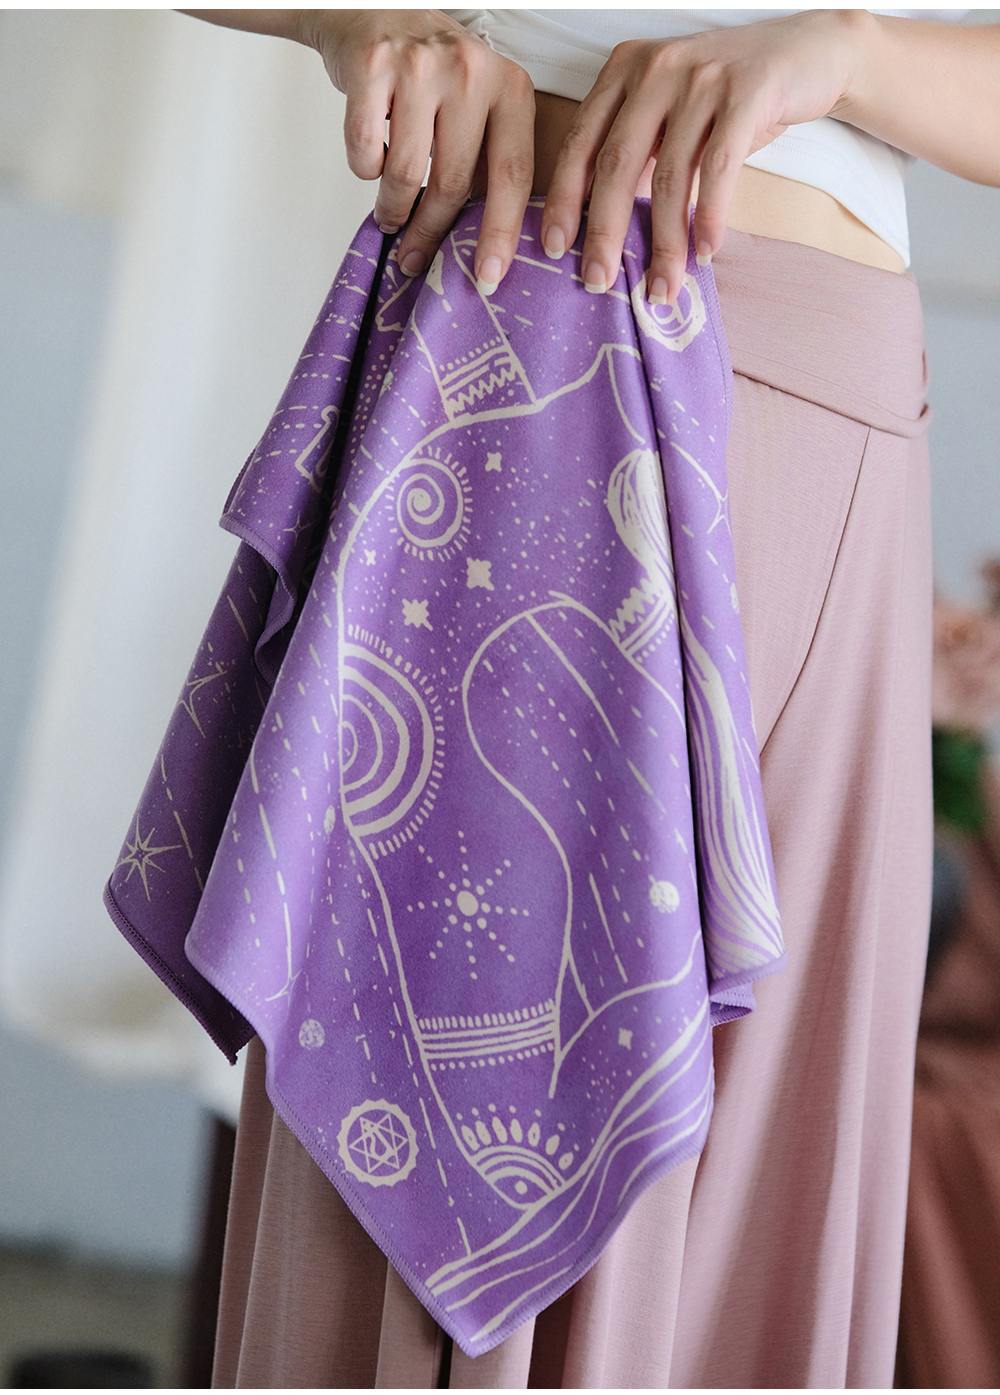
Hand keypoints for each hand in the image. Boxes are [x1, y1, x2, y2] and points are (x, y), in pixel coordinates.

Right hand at [304, 9, 534, 290]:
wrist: (373, 9)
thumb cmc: (432, 75)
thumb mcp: (480, 103)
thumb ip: (490, 159)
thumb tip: (487, 244)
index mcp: (509, 86)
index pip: (513, 174)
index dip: (501, 232)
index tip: (489, 277)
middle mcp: (470, 70)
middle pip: (454, 183)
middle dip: (431, 231)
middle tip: (415, 256)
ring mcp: (420, 65)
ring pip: (406, 174)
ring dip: (393, 207)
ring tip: (390, 214)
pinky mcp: (372, 66)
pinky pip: (365, 150)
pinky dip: (364, 169)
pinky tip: (371, 160)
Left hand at [540, 11, 862, 302]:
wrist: (807, 53)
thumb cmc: (729, 97)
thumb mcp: (670, 116)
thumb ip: (636, 155)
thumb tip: (601, 228)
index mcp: (624, 71)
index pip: (581, 142)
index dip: (565, 199)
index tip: (553, 248)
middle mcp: (656, 68)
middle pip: (617, 164)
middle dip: (605, 232)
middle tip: (597, 282)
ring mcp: (701, 77)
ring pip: (671, 175)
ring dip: (666, 241)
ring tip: (663, 286)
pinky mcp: (748, 91)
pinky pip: (719, 167)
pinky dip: (711, 216)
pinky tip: (706, 252)